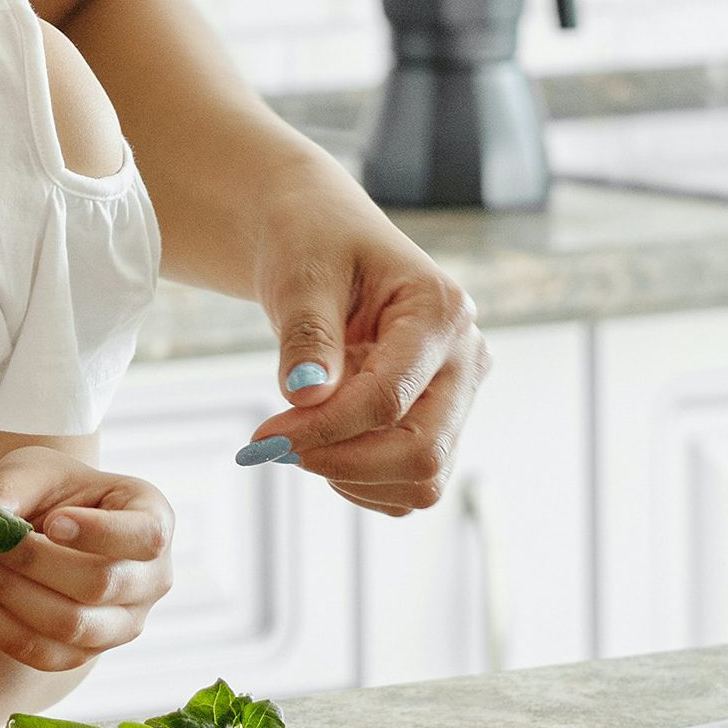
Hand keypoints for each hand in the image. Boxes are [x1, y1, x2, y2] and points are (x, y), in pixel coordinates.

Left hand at [0, 447, 175, 673]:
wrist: (44, 527)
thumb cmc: (51, 491)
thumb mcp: (33, 470)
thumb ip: (9, 488)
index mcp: (153, 519)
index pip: (145, 535)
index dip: (100, 533)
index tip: (52, 522)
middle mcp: (152, 579)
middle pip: (100, 584)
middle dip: (29, 562)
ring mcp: (123, 624)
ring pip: (70, 625)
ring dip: (5, 593)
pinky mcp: (86, 653)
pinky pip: (40, 652)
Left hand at [234, 163, 485, 517]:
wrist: (321, 242)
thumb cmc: (312, 245)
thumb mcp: (301, 275)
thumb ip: (307, 335)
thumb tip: (305, 397)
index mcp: (441, 312)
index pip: (389, 399)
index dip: (323, 429)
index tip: (263, 436)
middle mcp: (464, 358)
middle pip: (423, 452)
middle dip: (342, 462)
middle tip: (274, 448)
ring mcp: (457, 395)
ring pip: (423, 479)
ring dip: (351, 476)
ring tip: (298, 435)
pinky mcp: (439, 423)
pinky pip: (409, 485)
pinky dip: (362, 482)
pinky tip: (323, 444)